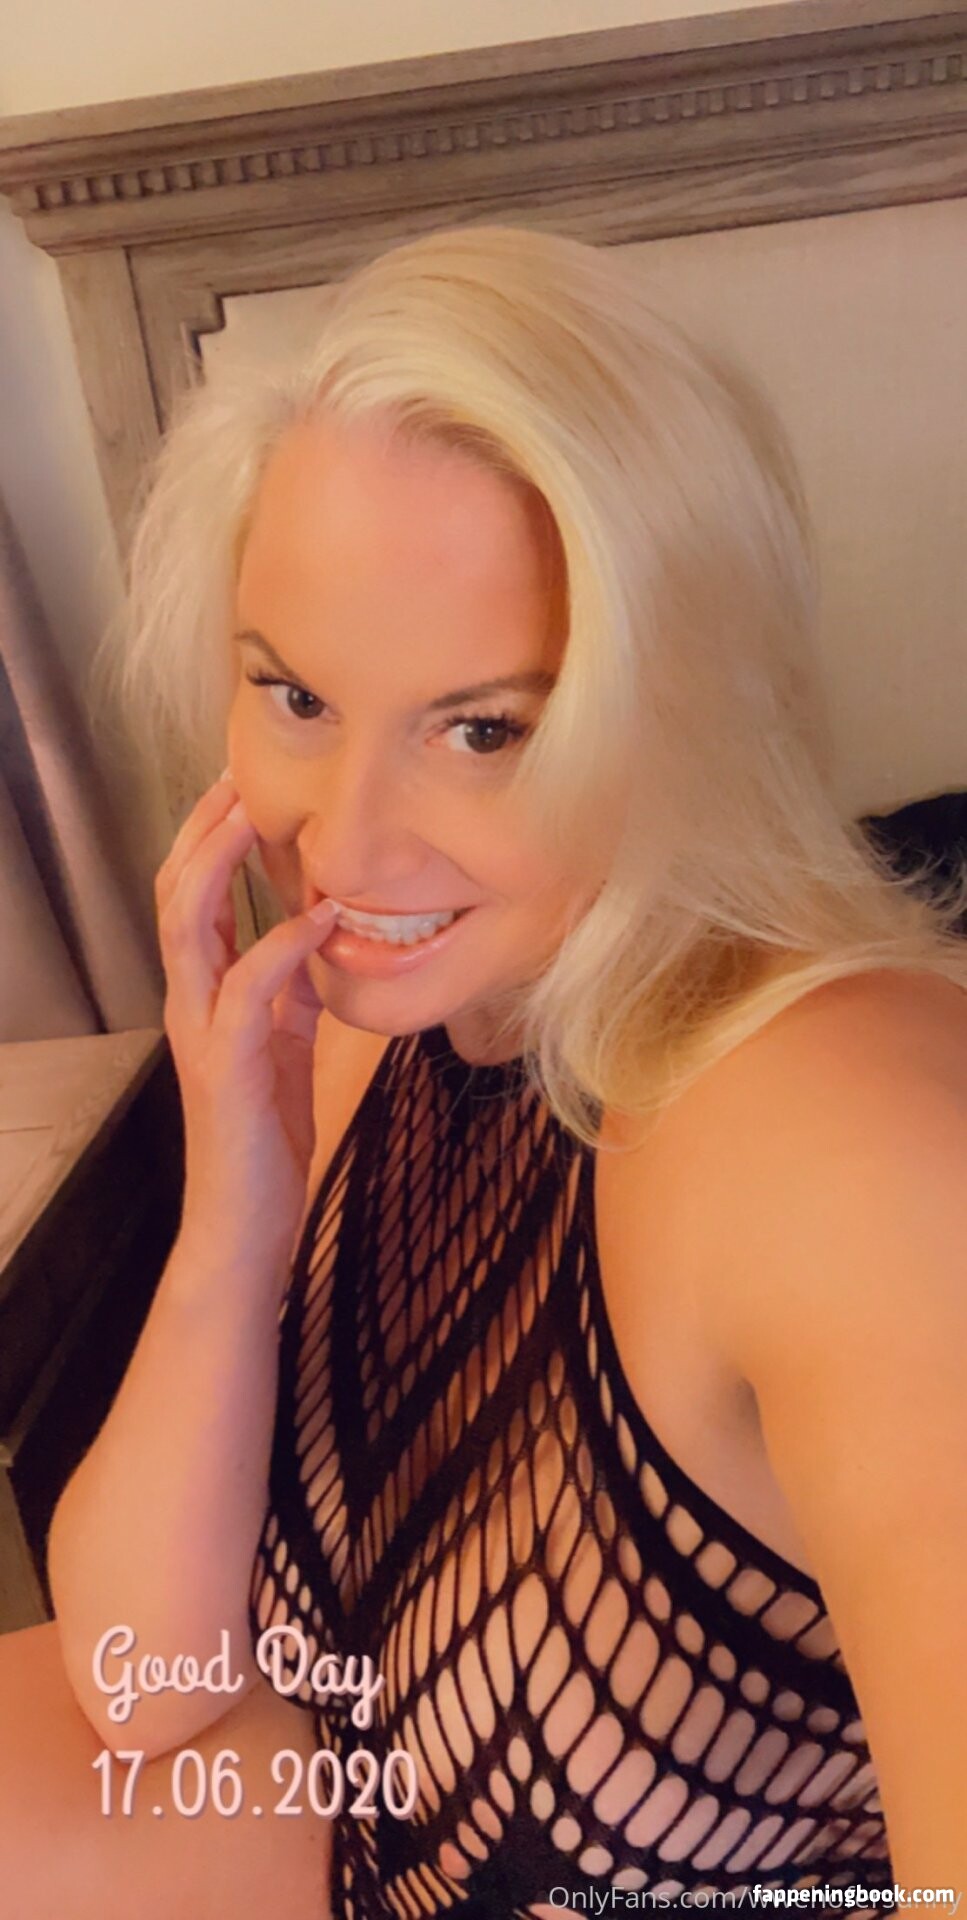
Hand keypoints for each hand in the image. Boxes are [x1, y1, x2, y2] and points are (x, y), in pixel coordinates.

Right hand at [154, 772, 336, 1278]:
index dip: (210, 836)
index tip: (244, 784)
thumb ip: (289, 990)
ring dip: (219, 863)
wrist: (245, 1223)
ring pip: (188, 923)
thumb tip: (313, 935)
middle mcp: (191, 1002)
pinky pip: (247, 988)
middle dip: (205, 827)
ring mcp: (202, 1030)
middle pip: (175, 890)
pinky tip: (318, 915)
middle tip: (241, 773)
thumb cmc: (263, 1139)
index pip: (191, 894)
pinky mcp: (227, 1064)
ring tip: (256, 815)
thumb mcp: (285, 1045)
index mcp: (204, 994)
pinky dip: (280, 943)